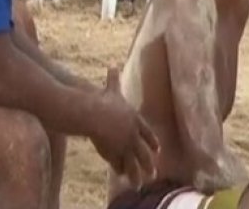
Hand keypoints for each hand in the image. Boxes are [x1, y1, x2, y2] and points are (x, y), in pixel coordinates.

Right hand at [91, 68, 159, 186]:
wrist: (91, 111)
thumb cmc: (99, 100)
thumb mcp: (110, 90)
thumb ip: (112, 80)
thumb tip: (112, 65)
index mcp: (134, 118)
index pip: (147, 132)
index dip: (152, 141)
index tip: (158, 149)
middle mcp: (132, 132)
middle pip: (143, 149)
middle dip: (149, 162)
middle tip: (155, 173)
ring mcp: (123, 141)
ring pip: (134, 160)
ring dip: (138, 172)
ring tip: (142, 184)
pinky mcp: (112, 149)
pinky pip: (118, 163)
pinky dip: (120, 170)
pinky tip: (122, 177)